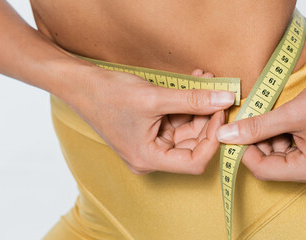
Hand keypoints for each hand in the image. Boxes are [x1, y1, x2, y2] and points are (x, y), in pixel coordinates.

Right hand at [63, 65, 233, 174]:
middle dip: (208, 117)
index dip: (213, 138)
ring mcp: (150, 144)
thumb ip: (192, 100)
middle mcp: (151, 157)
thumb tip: (225, 99)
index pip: (195, 161)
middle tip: (220, 92)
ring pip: (186, 130)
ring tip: (207, 81)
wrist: (80, 84)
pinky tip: (195, 82)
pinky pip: (176, 120)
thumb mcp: (154, 97)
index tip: (221, 112)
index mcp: (148, 159)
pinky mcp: (150, 130)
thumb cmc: (108, 94)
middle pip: (193, 144)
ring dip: (199, 106)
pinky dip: (186, 103)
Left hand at [215, 59, 305, 186]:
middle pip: (276, 166)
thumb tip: (225, 136)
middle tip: (250, 117)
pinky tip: (288, 117)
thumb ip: (257, 126)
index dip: (244, 151)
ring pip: (288, 159)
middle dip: (260, 143)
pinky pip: (303, 153)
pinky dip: (290, 137)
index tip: (231, 131)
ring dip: (274, 138)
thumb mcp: (292, 112)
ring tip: (273, 113)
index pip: (265, 171)